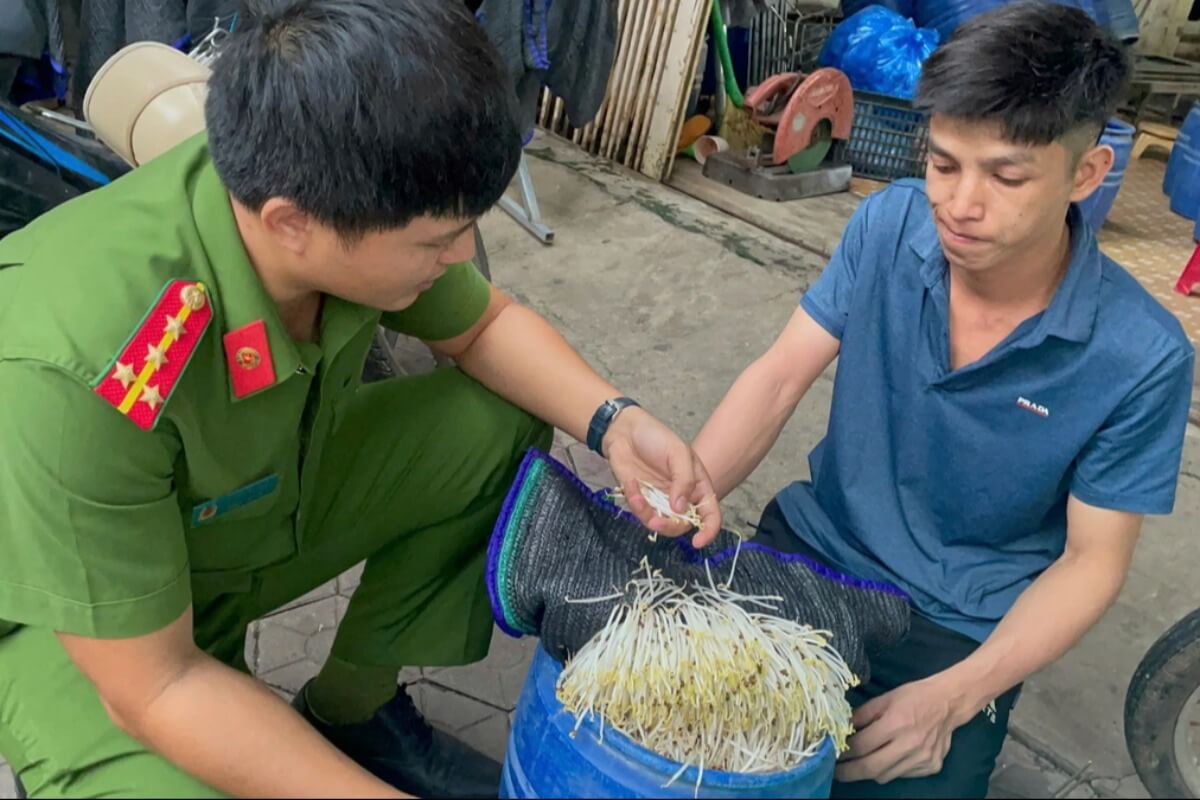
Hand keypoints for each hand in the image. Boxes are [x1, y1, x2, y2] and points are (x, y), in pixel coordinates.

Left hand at [602, 407, 721, 545]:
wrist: (625, 432)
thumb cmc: (657, 437)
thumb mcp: (678, 453)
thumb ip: (684, 480)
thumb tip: (680, 508)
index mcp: (698, 487)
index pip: (710, 515)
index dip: (708, 532)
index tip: (698, 542)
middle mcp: (681, 499)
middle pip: (683, 525)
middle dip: (670, 527)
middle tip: (656, 521)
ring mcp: (660, 502)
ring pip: (660, 524)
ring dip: (649, 517)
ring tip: (637, 499)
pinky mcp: (641, 502)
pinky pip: (641, 513)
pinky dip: (635, 504)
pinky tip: (631, 485)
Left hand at [835, 678, 971, 784]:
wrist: (949, 702)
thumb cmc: (914, 696)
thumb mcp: (884, 698)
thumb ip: (862, 715)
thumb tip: (841, 729)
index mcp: (896, 723)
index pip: (862, 746)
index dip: (844, 753)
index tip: (832, 754)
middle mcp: (910, 744)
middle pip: (871, 767)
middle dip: (849, 772)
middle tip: (835, 772)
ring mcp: (922, 759)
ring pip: (886, 775)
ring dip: (869, 771)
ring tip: (858, 765)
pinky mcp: (931, 767)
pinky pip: (902, 775)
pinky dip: (889, 770)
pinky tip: (886, 760)